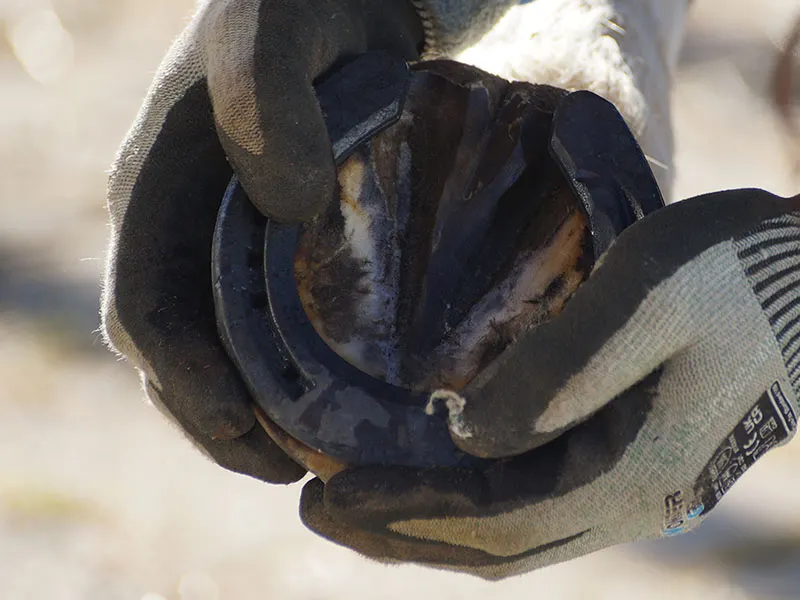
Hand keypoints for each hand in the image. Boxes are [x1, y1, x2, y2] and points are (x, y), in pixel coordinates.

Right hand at [101, 0, 422, 482]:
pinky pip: (231, 326)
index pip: (151, 309)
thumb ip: (268, 92)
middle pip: (168, 348)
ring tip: (297, 455)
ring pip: (197, 347)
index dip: (192, 381)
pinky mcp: (242, 240)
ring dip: (235, 413)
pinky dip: (259, 378)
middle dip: (215, 419)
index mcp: (155, 185)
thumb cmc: (310, 4)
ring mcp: (200, 233)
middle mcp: (166, 220)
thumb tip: (285, 206)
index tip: (251, 430)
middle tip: (286, 467)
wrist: (338, 2)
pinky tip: (306, 400)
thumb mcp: (283, 24)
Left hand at [301, 188, 799, 576]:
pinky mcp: (635, 460)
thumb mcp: (641, 300)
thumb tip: (465, 434)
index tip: (324, 496)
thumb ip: (553, 377)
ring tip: (365, 504)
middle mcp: (628, 500)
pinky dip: (477, 502)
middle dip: (400, 532)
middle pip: (492, 544)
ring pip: (514, 533)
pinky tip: (446, 477)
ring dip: (433, 523)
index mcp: (625, 475)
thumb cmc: (735, 276)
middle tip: (320, 508)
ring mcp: (636, 487)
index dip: (401, 513)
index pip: (487, 519)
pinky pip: (540, 503)